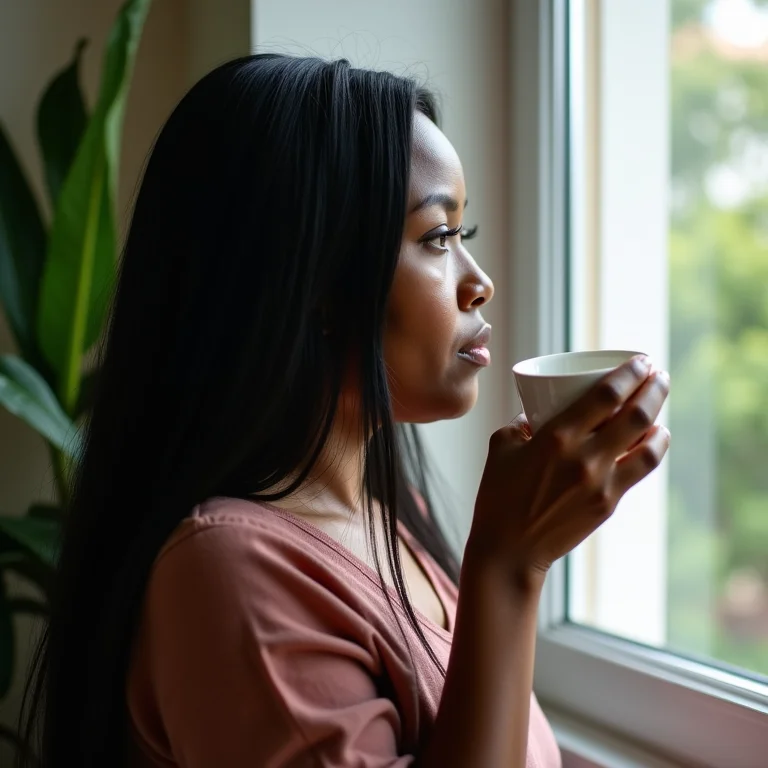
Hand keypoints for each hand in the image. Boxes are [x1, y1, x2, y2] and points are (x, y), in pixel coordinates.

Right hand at [466, 355, 669, 584]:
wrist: (509, 549)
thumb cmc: (498, 496)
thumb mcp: (500, 447)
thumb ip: (520, 423)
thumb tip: (535, 413)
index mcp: (555, 437)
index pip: (606, 395)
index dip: (630, 373)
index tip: (640, 361)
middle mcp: (584, 457)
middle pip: (636, 413)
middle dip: (654, 387)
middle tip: (657, 373)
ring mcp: (601, 483)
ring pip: (648, 442)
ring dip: (659, 416)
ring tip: (658, 403)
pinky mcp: (608, 503)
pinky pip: (641, 468)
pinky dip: (653, 447)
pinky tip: (654, 437)